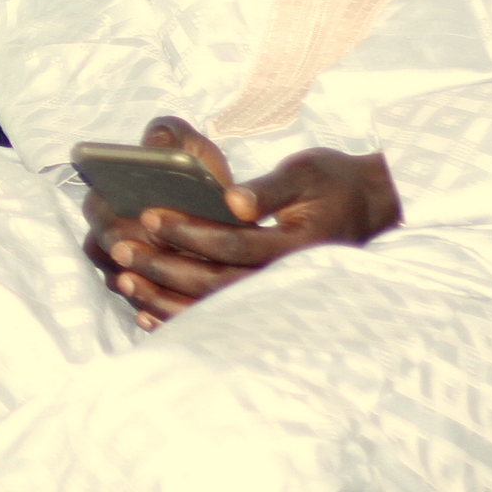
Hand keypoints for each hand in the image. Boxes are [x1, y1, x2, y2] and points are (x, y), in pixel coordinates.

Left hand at [84, 117, 398, 325]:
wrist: (369, 209)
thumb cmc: (334, 183)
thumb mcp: (308, 172)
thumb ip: (270, 188)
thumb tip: (235, 201)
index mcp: (298, 246)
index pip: (234, 243)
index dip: (191, 231)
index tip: (150, 216)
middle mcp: (288, 278)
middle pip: (217, 282)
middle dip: (165, 268)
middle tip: (122, 250)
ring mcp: (279, 296)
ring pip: (215, 307)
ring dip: (166, 298)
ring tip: (124, 281)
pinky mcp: (269, 301)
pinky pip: (222, 318)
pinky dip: (183, 318)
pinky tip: (147, 315)